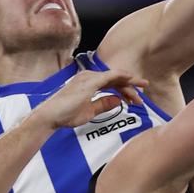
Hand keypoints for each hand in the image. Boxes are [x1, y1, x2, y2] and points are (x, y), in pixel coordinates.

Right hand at [34, 70, 148, 128]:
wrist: (50, 116)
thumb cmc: (66, 115)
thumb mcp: (90, 111)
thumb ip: (104, 104)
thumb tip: (118, 100)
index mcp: (88, 82)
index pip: (111, 83)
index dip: (125, 88)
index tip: (136, 97)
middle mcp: (89, 77)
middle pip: (115, 79)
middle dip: (130, 86)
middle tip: (143, 93)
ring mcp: (89, 78)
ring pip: (115, 77)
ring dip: (129, 85)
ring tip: (141, 92)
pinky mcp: (89, 82)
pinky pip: (110, 76)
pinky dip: (122, 77)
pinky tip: (131, 79)